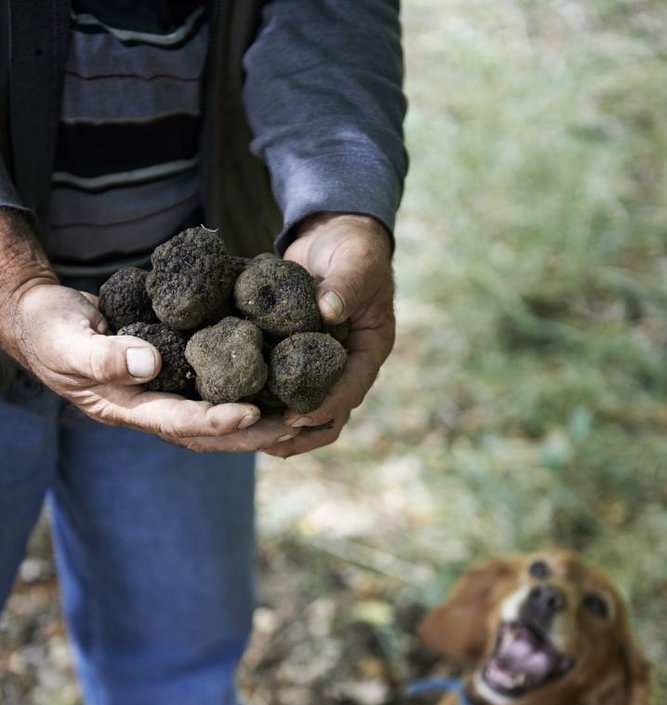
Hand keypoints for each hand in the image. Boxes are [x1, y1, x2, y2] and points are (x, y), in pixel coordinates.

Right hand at [0, 211, 296, 452]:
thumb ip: (103, 356)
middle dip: (253, 431)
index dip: (215, 420)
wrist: (44, 318)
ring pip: (219, 414)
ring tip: (301, 409)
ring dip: (259, 416)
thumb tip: (149, 364)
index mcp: (127, 408)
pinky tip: (279, 377)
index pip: (179, 422)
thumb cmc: (49, 329)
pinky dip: (246, 386)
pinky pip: (215, 387)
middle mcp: (152, 408)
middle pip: (210, 431)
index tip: (251, 413)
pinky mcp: (175, 373)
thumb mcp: (66, 340)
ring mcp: (165, 394)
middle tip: (296, 422)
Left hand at [267, 212, 395, 456]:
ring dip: (278, 426)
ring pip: (302, 407)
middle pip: (329, 414)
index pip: (352, 388)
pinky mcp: (295, 357)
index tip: (295, 417)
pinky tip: (233, 408)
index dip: (325, 406)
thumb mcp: (356, 262)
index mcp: (369, 349)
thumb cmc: (353, 248)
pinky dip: (262, 400)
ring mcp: (320, 364)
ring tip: (247, 438)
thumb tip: (327, 311)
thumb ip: (345, 284)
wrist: (333, 236)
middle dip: (299, 432)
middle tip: (266, 442)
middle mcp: (346, 365)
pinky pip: (280, 387)